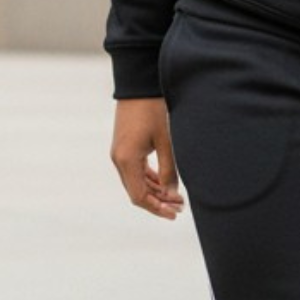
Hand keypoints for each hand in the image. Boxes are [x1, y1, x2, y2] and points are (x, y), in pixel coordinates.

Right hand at [110, 97, 185, 218]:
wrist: (138, 86)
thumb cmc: (153, 110)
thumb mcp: (166, 141)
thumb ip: (169, 170)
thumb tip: (173, 195)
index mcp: (127, 160)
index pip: (139, 196)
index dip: (157, 208)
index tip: (175, 213)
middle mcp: (119, 159)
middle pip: (137, 192)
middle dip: (158, 202)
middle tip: (180, 207)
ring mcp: (119, 154)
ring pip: (136, 183)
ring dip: (154, 191)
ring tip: (176, 197)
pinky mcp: (124, 148)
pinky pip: (135, 171)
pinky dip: (149, 179)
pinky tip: (164, 183)